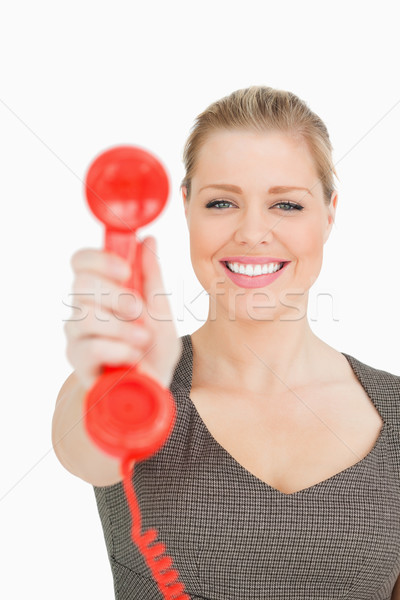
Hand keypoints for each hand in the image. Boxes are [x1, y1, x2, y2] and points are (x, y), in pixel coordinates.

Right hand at [64, 236, 181, 390]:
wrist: (153, 389)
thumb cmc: (154, 346)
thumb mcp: (161, 309)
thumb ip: (152, 276)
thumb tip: (148, 239)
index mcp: (101, 290)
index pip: (81, 261)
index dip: (99, 259)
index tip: (125, 270)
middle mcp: (82, 308)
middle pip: (80, 285)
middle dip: (115, 295)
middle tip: (138, 310)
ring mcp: (77, 335)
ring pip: (84, 317)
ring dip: (120, 327)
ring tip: (143, 338)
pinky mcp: (78, 362)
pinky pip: (90, 347)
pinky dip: (118, 349)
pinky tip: (134, 357)